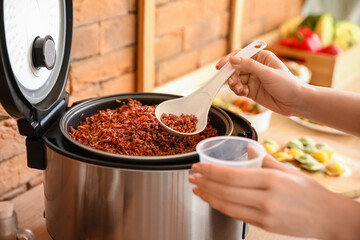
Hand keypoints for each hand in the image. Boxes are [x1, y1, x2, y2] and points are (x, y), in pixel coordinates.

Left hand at [188, 155, 358, 238]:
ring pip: (227, 205)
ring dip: (208, 196)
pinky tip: (213, 200)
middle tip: (191, 176)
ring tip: (196, 188)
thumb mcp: (288, 170)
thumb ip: (265, 159)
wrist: (328, 218)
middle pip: (225, 191)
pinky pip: (236, 215)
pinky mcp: (264, 225)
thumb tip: (248, 149)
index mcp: (271, 179)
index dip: (210, 171)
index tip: (197, 166)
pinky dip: (221, 207)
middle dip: (204, 183)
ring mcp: (264, 215)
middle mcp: (265, 198)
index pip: (231, 175)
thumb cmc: (310, 192)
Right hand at [216, 50, 305, 115]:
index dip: (230, 59)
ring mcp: (253, 79)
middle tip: (232, 82)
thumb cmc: (287, 85)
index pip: (241, 55)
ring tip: (239, 89)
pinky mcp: (251, 91)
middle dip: (232, 75)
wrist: (295, 103)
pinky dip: (237, 91)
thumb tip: (233, 60)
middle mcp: (256, 67)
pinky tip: (243, 92)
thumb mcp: (268, 73)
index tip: (221, 66)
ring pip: (236, 79)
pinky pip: (239, 89)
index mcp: (261, 58)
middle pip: (236, 68)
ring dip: (234, 84)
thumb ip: (250, 66)